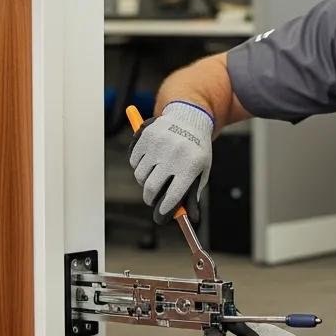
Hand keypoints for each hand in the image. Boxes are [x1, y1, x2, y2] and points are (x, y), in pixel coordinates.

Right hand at [128, 101, 213, 223]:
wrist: (189, 118)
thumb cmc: (196, 148)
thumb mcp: (202, 169)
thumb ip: (193, 192)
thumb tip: (189, 217)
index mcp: (190, 165)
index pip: (173, 195)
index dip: (165, 209)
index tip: (161, 214)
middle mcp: (173, 155)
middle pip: (152, 188)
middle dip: (150, 199)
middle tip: (151, 200)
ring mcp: (158, 144)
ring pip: (140, 175)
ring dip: (144, 181)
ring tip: (154, 175)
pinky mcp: (146, 136)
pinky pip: (134, 161)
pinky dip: (138, 166)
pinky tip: (149, 161)